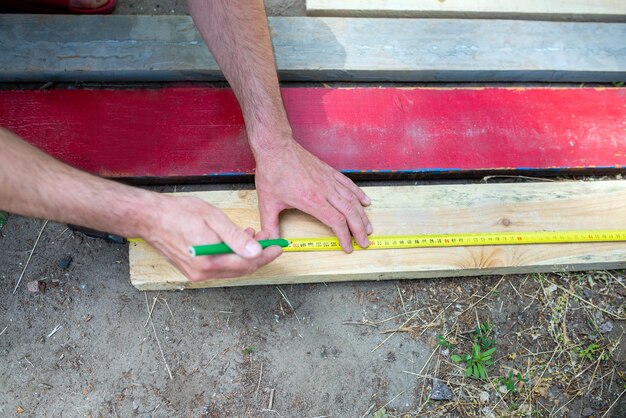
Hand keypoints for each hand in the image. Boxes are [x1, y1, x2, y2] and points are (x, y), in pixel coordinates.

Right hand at [141, 195, 281, 280]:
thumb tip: (256, 251)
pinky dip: (232, 256)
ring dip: (245, 255)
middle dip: (258, 255)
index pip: (248, 263)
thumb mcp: (212, 219)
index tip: (278, 245)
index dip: (266, 254)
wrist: (149, 218)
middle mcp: (203, 273)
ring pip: (232, 268)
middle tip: (268, 239)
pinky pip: (220, 266)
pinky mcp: (193, 270)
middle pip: (242, 269)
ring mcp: (197, 273)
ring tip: (252, 236)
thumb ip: (235, 237)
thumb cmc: (178, 213)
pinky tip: (235, 242)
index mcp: (209, 261)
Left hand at [254, 141, 371, 251]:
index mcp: (312, 200)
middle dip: (360, 230)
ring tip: (368, 228)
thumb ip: (269, 225)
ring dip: (362, 215)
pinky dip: (359, 195)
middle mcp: (325, 191)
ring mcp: (329, 180)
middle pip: (350, 213)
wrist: (276, 147)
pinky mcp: (329, 172)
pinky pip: (349, 185)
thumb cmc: (272, 173)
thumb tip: (270, 241)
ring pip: (352, 200)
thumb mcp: (267, 203)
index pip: (336, 222)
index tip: (348, 247)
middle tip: (364, 243)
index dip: (345, 237)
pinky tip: (365, 202)